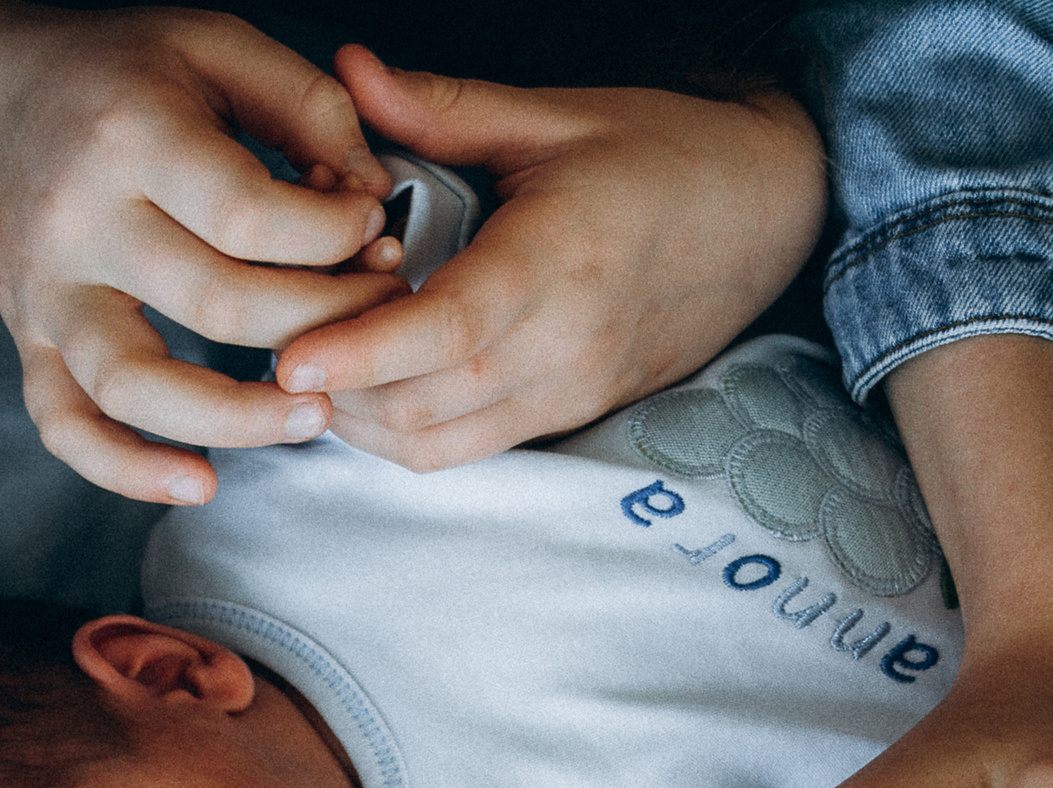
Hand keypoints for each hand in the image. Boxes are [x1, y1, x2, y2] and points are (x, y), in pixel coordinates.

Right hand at [0, 8, 411, 502]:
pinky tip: (199, 483)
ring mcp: (42, 291)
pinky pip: (66, 426)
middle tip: (375, 319)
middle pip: (216, 305)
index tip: (369, 229)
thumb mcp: (218, 45)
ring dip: (237, 419)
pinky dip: (128, 471)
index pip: (251, 218)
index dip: (334, 236)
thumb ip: (310, 108)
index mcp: (129, 134)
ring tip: (312, 417)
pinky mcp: (27, 340)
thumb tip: (371, 199)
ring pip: (136, 386)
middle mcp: (75, 219)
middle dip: (320, 325)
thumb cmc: (119, 75)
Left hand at [272, 46, 824, 472]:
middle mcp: (564, 343)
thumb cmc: (666, 152)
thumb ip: (442, 108)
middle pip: (422, 402)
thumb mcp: (554, 116)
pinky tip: (373, 385)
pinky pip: (468, 449)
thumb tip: (350, 72)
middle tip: (280, 337)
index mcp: (557, 258)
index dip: (361, 350)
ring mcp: (569, 389)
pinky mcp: (572, 414)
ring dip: (362, 419)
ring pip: (437, 443)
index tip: (289, 357)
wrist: (772, 213)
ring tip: (317, 366)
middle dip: (336, 387)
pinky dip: (404, 431)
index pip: (446, 328)